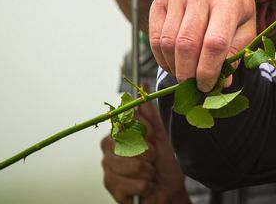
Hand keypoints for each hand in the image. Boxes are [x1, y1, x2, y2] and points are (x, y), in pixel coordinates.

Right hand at [101, 84, 189, 203]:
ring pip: (130, 164)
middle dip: (148, 153)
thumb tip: (144, 85)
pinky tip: (145, 186)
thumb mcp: (160, 134)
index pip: (127, 121)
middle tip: (153, 159)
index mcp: (119, 132)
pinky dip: (144, 186)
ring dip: (148, 171)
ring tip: (150, 173)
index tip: (153, 138)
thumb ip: (149, 112)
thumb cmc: (163, 162)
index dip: (145, 131)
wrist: (168, 190)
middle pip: (128, 143)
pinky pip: (130, 184)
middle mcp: (109, 148)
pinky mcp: (110, 187)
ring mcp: (108, 168)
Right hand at [149, 0, 256, 91]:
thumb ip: (236, 53)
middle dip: (188, 74)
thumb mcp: (247, 26)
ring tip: (184, 76)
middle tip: (193, 87)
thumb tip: (221, 84)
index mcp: (227, 0)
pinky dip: (161, 58)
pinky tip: (172, 64)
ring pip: (168, 42)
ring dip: (174, 68)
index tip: (207, 86)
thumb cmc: (237, 5)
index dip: (209, 70)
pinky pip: (154, 37)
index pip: (214, 43)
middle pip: (187, 44)